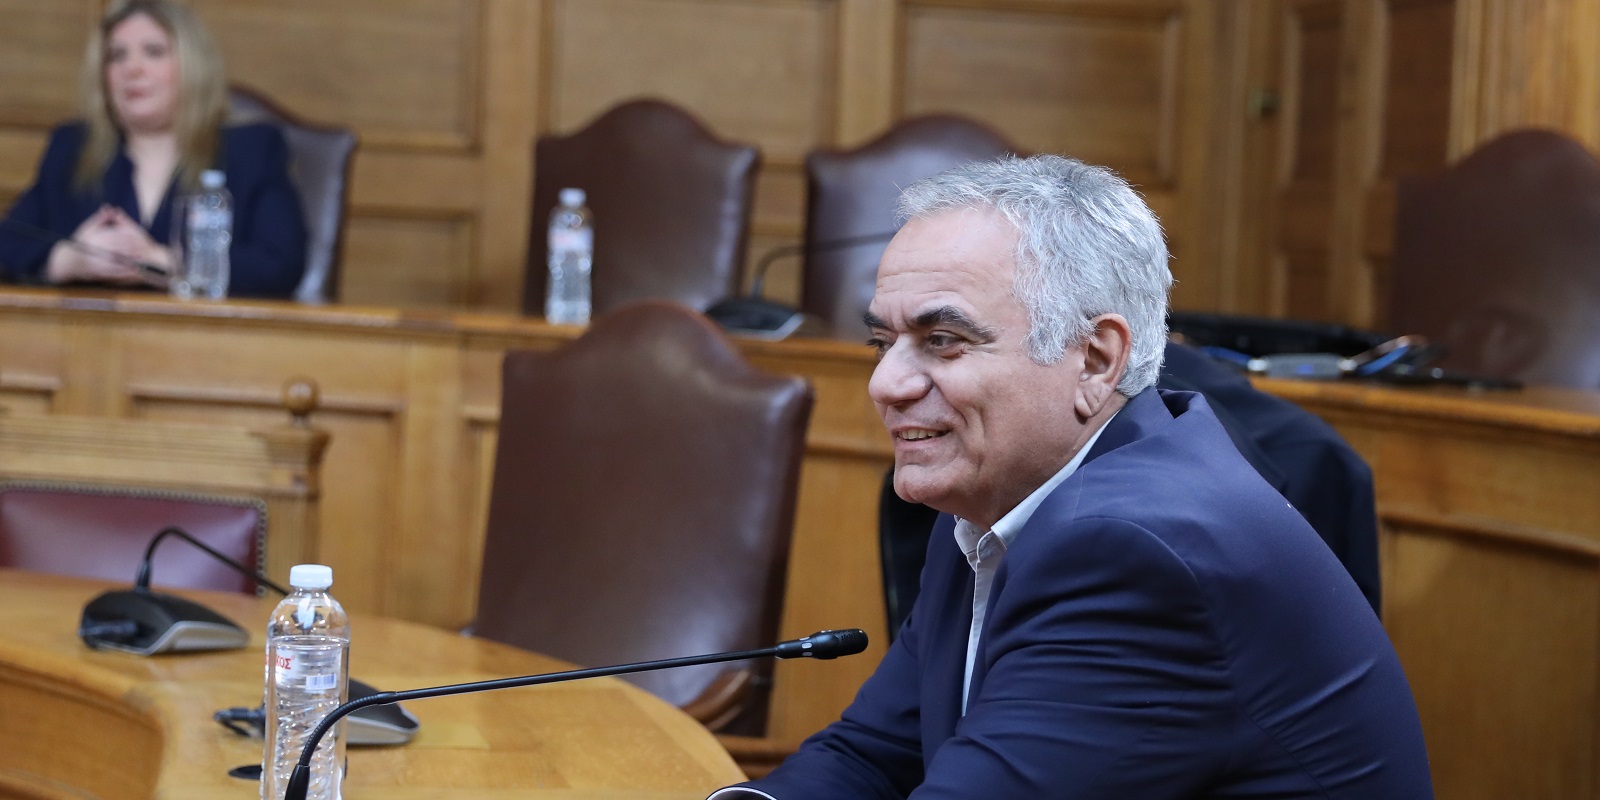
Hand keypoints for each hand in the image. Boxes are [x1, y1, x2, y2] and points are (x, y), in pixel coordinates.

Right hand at [47, 205, 165, 287]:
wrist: (68, 261)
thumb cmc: (79, 242)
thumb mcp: (87, 228)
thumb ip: (100, 219)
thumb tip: (109, 207)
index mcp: (94, 240)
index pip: (113, 237)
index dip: (127, 237)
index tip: (137, 236)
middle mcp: (96, 251)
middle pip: (118, 249)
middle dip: (132, 249)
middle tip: (144, 248)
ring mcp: (97, 263)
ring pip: (118, 261)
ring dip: (131, 260)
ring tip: (143, 259)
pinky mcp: (99, 273)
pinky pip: (115, 272)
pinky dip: (126, 271)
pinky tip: (134, 270)